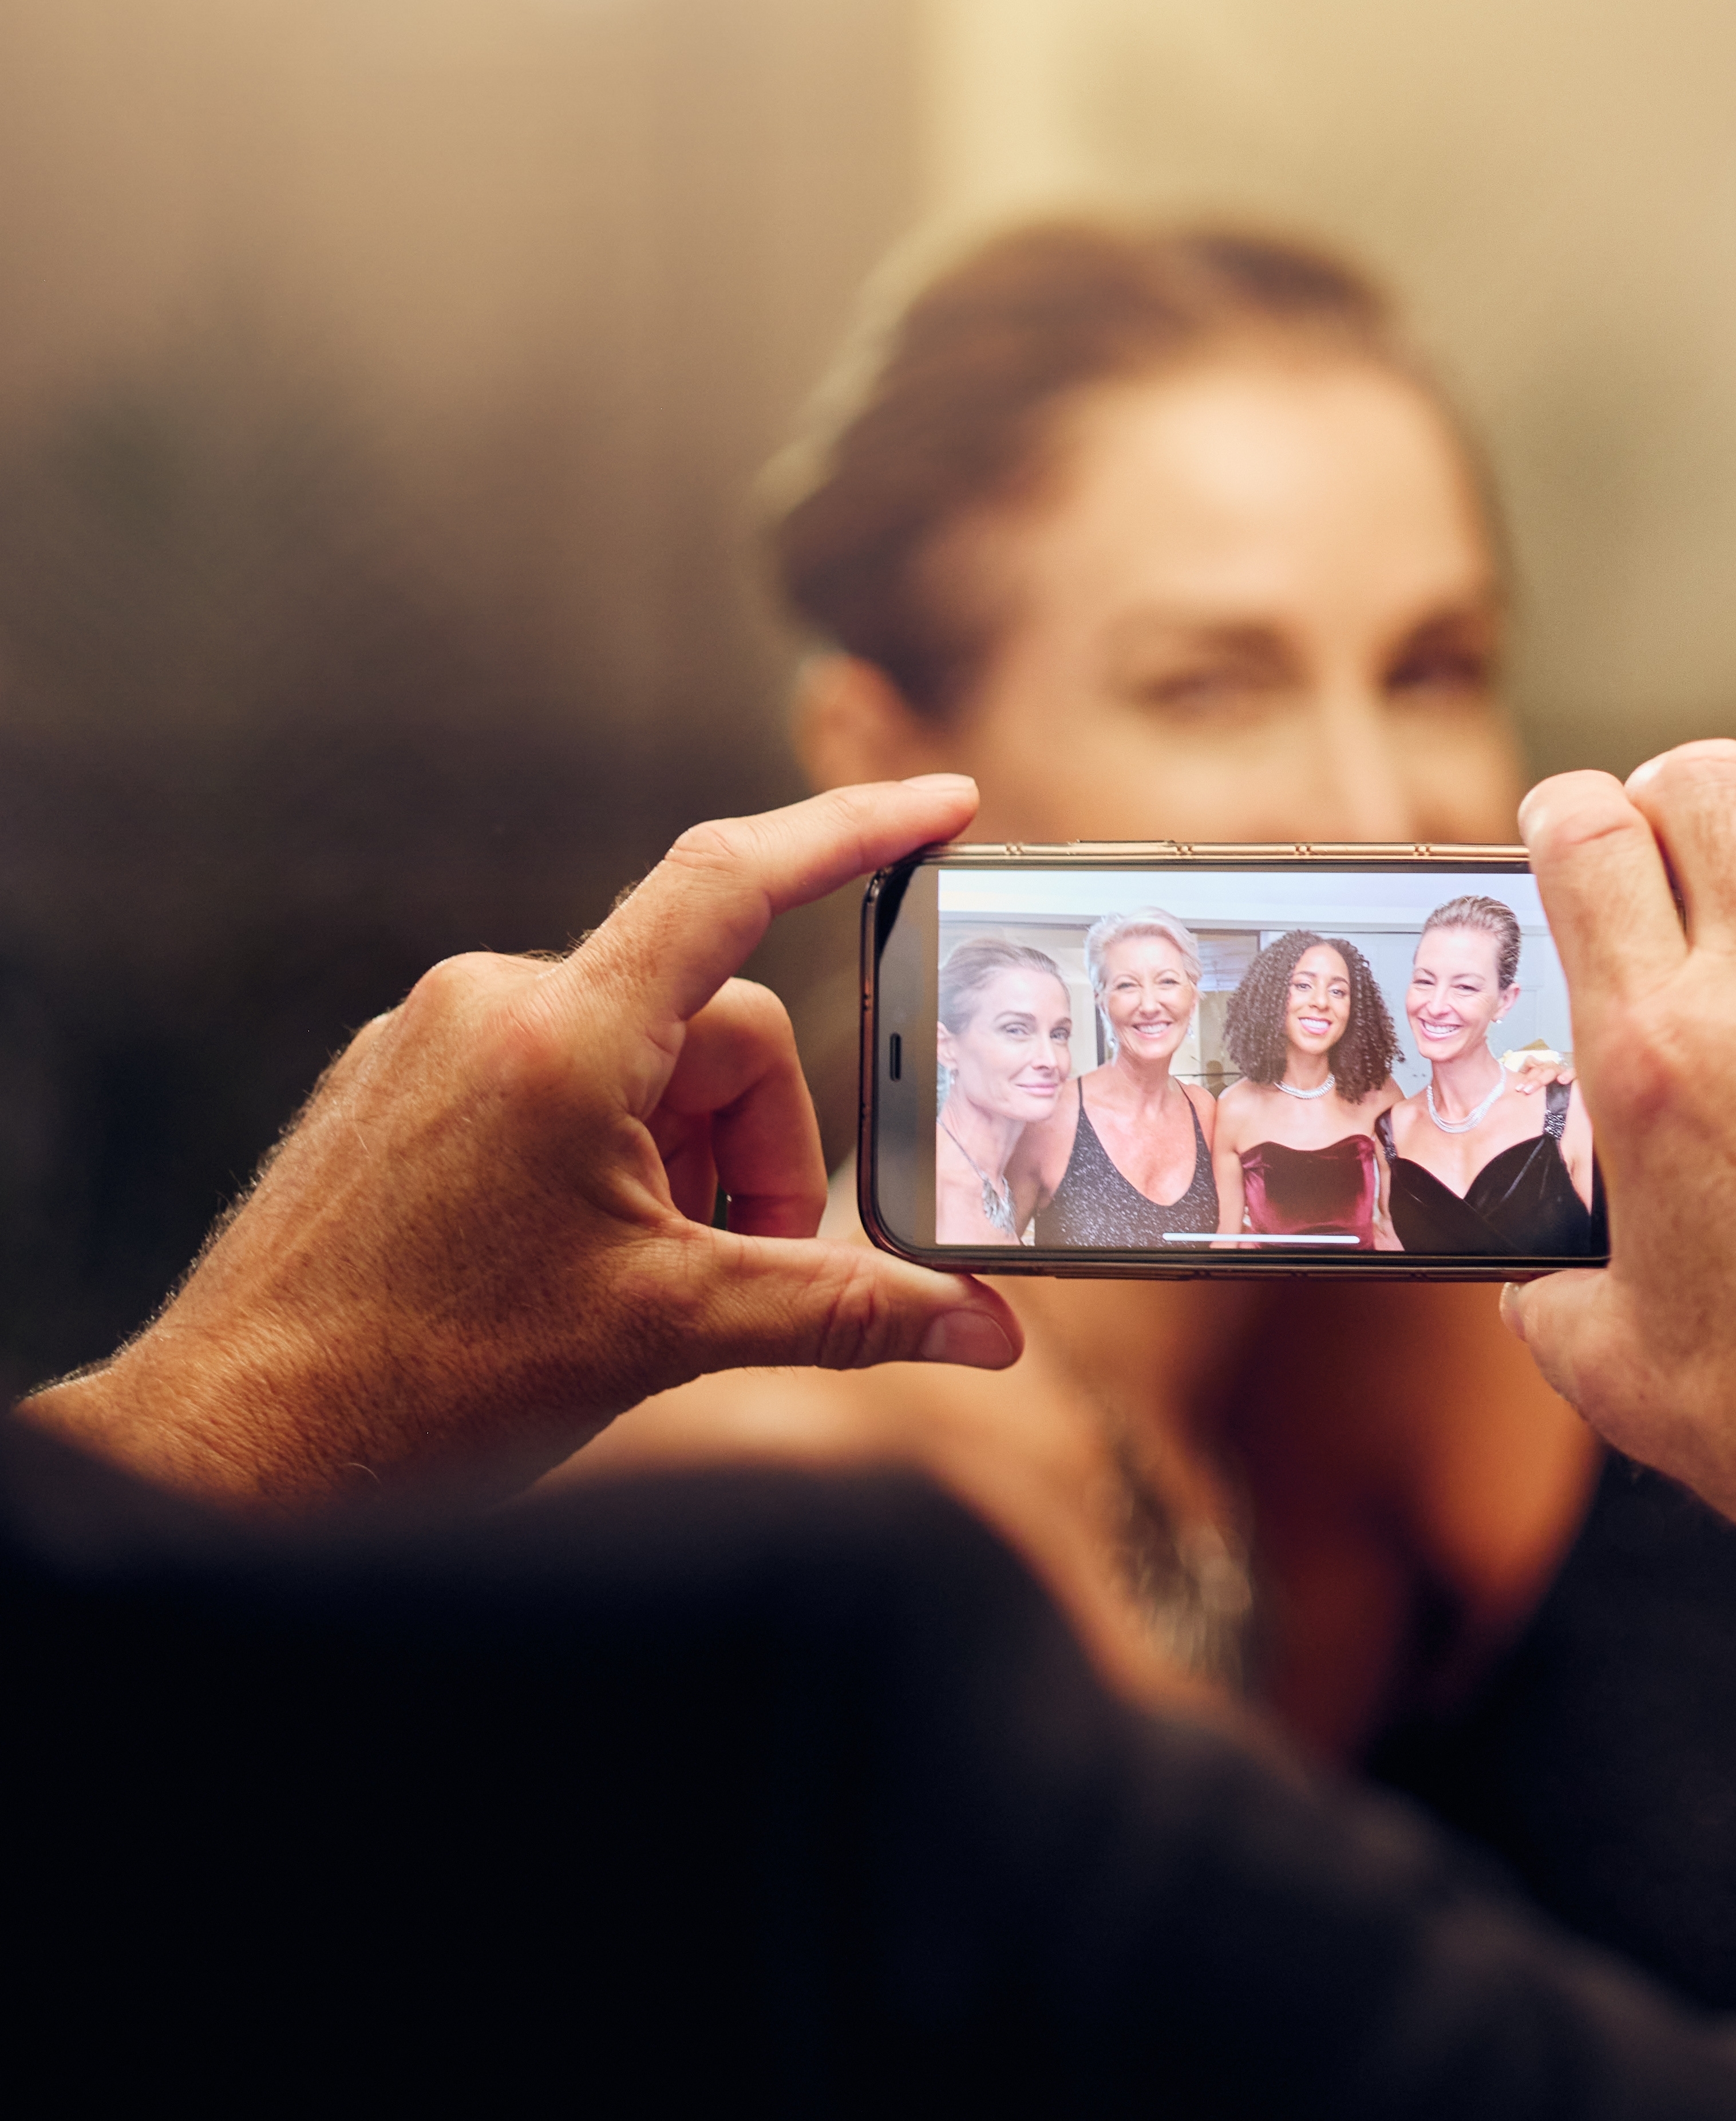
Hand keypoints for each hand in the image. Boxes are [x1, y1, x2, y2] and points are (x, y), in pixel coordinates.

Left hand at [21, 779, 1024, 1505]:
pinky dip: (608, 1165)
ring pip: (635, 1065)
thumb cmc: (423, 1389)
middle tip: (746, 1265)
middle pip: (710, 1027)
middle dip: (756, 1146)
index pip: (734, 880)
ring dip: (682, 1166)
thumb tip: (985, 1328)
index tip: (944, 804)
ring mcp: (429, 1043)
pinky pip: (553, 1087)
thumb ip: (846, 1311)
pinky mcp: (394, 1091)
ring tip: (645, 1284)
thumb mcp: (671, 1335)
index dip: (854, 830)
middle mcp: (488, 1006)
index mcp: (559, 1036)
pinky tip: (576, 1267)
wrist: (225, 1456)